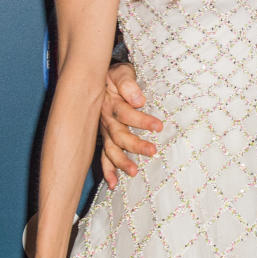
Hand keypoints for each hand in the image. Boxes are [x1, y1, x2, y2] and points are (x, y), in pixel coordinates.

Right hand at [98, 62, 160, 185]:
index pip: (126, 113)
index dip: (141, 120)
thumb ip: (127, 83)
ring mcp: (104, 131)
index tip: (159, 126)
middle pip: (119, 135)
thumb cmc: (114, 75)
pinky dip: (107, 170)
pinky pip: (104, 156)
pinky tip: (114, 184)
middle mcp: (105, 120)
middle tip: (153, 151)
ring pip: (111, 149)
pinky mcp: (105, 138)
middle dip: (135, 145)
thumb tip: (138, 99)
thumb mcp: (120, 72)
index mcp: (110, 103)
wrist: (97, 78)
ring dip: (121, 162)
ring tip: (134, 172)